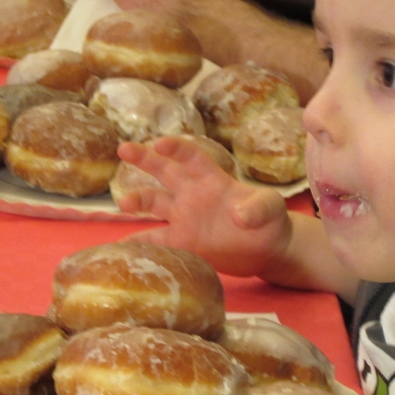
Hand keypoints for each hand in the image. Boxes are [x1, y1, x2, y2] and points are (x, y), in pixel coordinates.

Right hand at [117, 136, 292, 277]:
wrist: (267, 251)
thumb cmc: (271, 221)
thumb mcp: (272, 208)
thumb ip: (259, 207)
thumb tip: (239, 217)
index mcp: (212, 180)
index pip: (191, 157)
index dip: (176, 148)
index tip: (160, 144)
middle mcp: (192, 195)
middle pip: (164, 171)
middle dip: (144, 158)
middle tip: (123, 148)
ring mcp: (185, 219)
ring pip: (154, 204)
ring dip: (137, 201)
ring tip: (123, 205)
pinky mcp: (182, 243)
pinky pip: (156, 241)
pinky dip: (139, 244)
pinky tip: (122, 248)